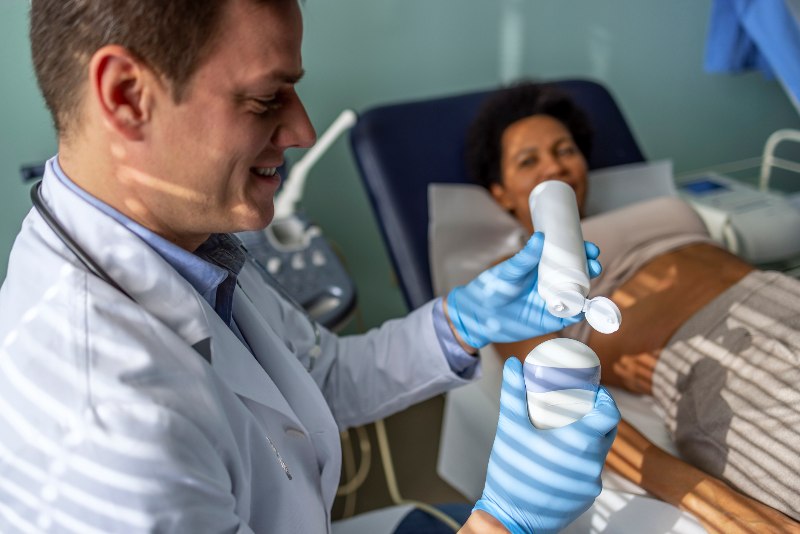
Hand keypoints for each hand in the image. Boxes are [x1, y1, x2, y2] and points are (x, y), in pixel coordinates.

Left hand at [446, 233, 600, 348]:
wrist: (479, 315)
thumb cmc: (492, 288)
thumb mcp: (509, 271)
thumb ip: (524, 258)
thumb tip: (540, 236)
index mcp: (542, 267)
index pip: (568, 257)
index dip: (582, 252)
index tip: (591, 248)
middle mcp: (551, 283)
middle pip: (578, 275)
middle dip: (590, 269)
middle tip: (594, 264)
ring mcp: (552, 302)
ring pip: (577, 295)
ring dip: (589, 289)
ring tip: (591, 284)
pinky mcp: (550, 320)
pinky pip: (570, 317)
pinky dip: (580, 313)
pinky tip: (585, 308)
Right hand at [474, 357, 619, 533]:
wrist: (510, 518)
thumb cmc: (511, 473)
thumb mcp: (510, 429)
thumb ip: (512, 394)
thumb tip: (513, 364)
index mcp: (579, 444)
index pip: (610, 414)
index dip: (605, 399)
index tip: (593, 392)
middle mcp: (592, 465)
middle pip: (606, 431)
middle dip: (595, 415)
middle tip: (578, 404)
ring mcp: (591, 484)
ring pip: (598, 453)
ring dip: (587, 438)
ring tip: (566, 428)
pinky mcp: (586, 498)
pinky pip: (589, 472)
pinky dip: (580, 460)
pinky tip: (562, 456)